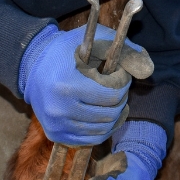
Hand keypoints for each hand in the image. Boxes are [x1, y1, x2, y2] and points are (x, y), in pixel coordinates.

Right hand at [18, 24, 144, 145]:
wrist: (31, 65)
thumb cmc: (65, 50)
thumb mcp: (94, 39)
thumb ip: (124, 50)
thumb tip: (148, 71)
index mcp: (68, 86)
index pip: (113, 95)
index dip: (123, 83)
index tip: (120, 74)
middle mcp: (60, 110)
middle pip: (109, 114)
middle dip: (120, 100)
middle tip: (118, 87)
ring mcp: (57, 125)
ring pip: (102, 130)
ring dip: (114, 115)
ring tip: (113, 101)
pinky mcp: (55, 134)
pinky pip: (90, 140)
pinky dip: (103, 129)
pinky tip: (105, 115)